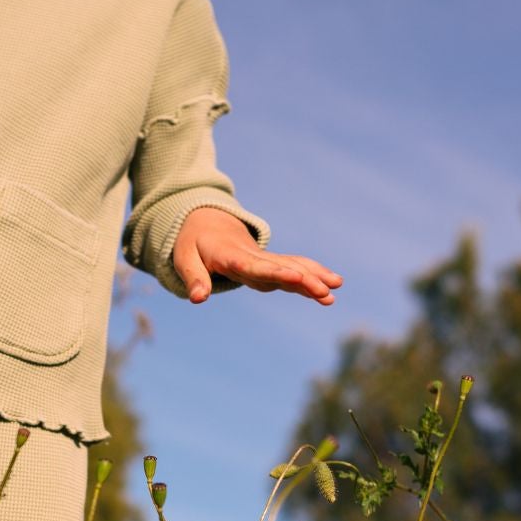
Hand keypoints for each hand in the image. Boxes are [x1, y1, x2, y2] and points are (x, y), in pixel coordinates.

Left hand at [172, 208, 342, 305]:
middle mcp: (252, 257)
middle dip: (304, 279)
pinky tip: (333, 282)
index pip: (255, 267)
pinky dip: (313, 272)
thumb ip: (193, 277)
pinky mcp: (270, 262)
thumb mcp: (185, 258)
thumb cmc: (193, 243)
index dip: (276, 273)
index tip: (297, 278)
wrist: (207, 222)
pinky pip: (294, 265)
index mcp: (231, 257)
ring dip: (314, 276)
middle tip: (326, 292)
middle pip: (281, 268)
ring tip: (336, 288)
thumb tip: (198, 298)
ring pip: (292, 265)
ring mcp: (263, 259)